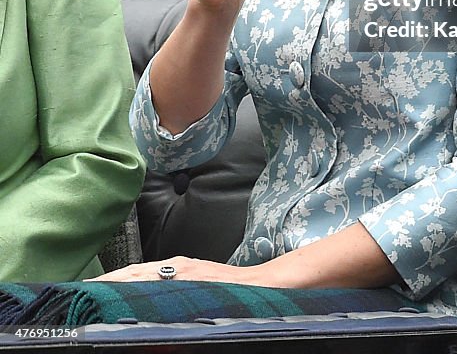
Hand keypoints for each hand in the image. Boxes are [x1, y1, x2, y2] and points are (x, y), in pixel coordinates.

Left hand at [89, 256, 255, 283]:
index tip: (88, 287)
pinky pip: (162, 280)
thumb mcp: (200, 286)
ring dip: (118, 281)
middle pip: (134, 272)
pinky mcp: (194, 279)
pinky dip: (142, 282)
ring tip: (93, 288)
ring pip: (144, 274)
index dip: (112, 280)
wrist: (264, 285)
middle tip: (80, 289)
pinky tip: (128, 287)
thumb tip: (155, 302)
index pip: (136, 274)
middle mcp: (177, 266)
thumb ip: (178, 288)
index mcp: (177, 268)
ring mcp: (185, 272)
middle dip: (107, 280)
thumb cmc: (233, 289)